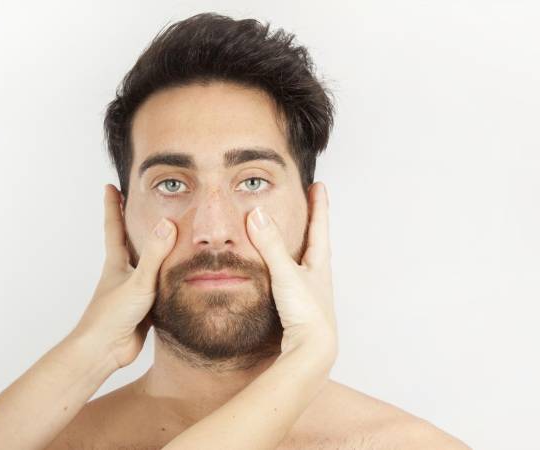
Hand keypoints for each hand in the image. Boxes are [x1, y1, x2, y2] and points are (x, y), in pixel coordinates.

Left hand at [70, 184, 176, 370]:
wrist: (104, 352)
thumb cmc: (112, 316)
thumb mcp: (138, 282)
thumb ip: (155, 255)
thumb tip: (167, 224)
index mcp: (117, 262)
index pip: (115, 226)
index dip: (113, 205)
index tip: (110, 186)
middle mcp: (124, 273)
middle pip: (130, 241)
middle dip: (135, 222)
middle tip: (143, 203)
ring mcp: (134, 290)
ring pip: (147, 264)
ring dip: (156, 250)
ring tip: (168, 235)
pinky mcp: (145, 307)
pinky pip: (160, 285)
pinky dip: (169, 276)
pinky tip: (179, 275)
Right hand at [246, 181, 336, 359]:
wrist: (313, 351)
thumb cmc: (306, 312)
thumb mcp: (286, 274)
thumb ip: (270, 246)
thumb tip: (258, 214)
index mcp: (319, 262)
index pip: (320, 225)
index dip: (319, 204)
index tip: (319, 185)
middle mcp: (318, 275)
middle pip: (317, 241)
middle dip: (311, 222)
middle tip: (308, 204)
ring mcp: (310, 291)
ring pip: (305, 261)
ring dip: (299, 245)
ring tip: (291, 235)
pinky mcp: (300, 306)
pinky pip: (293, 278)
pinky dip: (285, 267)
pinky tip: (277, 273)